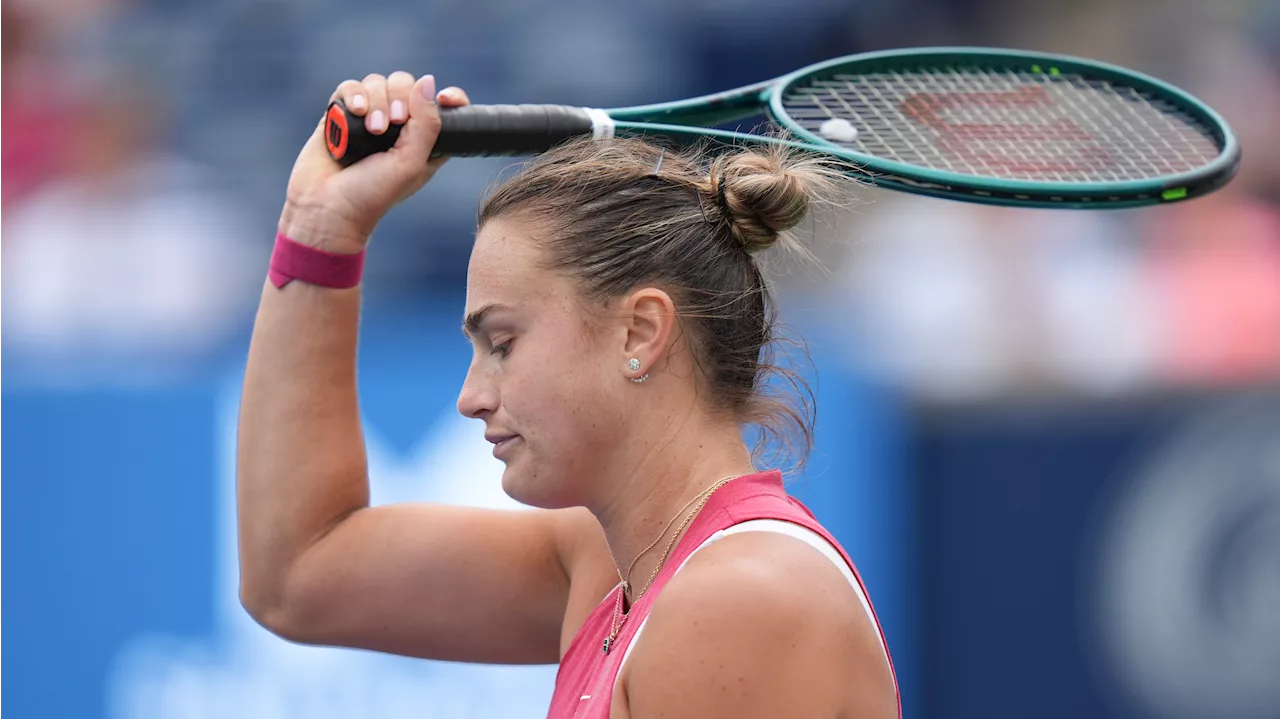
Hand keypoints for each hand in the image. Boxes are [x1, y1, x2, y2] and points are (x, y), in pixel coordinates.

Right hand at [277, 72, 471, 252]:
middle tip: (390, 126)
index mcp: (424, 142)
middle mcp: (398, 127)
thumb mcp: (411, 163)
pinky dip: (354, 94)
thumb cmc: (372, 194)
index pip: (444, 107)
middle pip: (406, 85)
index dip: (450, 98)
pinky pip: (350, 87)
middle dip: (400, 99)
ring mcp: (369, 117)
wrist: (326, 207)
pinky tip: (355, 111)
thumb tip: (428, 81)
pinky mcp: (342, 114)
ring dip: (376, 101)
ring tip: (372, 129)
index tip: (445, 98)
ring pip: (378, 83)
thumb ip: (426, 123)